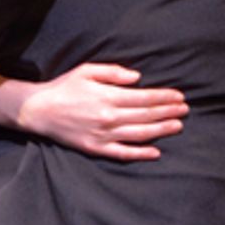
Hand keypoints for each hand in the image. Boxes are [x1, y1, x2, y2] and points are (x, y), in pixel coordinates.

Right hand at [15, 63, 188, 160]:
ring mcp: (103, 135)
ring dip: (161, 130)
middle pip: (147, 115)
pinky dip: (141, 154)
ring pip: (140, 134)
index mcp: (108, 96)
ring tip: (177, 126)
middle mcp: (109, 117)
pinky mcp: (96, 149)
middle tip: (186, 110)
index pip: (145, 97)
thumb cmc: (64, 87)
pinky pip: (123, 153)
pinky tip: (156, 152)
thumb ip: (114, 73)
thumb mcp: (87, 70)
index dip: (164, 97)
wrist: (39, 111)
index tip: (179, 96)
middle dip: (168, 111)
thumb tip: (138, 78)